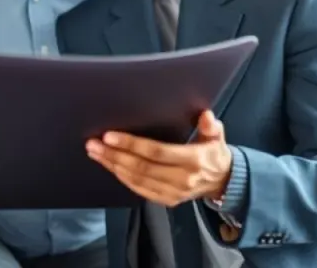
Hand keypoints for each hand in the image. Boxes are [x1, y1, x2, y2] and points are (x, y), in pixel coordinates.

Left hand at [86, 110, 232, 206]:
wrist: (222, 182)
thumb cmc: (213, 153)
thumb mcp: (217, 137)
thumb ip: (211, 126)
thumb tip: (205, 115)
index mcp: (193, 160)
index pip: (156, 152)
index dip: (131, 144)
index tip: (109, 136)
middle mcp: (182, 179)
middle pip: (141, 168)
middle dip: (114, 155)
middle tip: (93, 144)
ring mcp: (173, 193)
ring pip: (137, 180)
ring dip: (113, 166)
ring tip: (95, 153)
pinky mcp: (167, 200)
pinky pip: (140, 190)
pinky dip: (123, 179)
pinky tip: (110, 167)